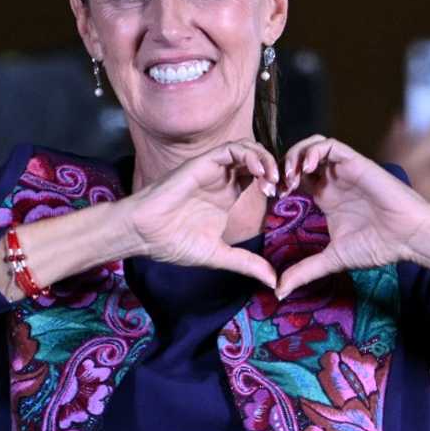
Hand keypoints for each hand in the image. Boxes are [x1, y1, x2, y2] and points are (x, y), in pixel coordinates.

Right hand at [123, 139, 278, 287]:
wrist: (145, 234)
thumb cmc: (173, 242)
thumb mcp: (219, 255)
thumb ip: (247, 263)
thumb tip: (273, 281)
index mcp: (228, 196)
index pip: (260, 178)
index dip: (276, 184)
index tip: (284, 200)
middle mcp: (223, 179)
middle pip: (258, 159)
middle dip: (276, 168)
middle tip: (283, 187)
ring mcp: (213, 169)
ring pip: (247, 148)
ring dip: (265, 159)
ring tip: (272, 179)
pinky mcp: (202, 162)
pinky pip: (231, 148)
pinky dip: (249, 155)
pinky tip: (258, 172)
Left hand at [275, 135, 429, 298]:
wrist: (408, 236)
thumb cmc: (378, 245)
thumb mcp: (333, 258)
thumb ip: (306, 271)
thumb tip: (280, 292)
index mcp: (326, 196)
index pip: (294, 178)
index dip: (278, 183)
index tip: (270, 198)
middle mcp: (333, 180)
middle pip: (298, 157)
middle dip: (282, 166)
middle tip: (275, 185)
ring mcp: (343, 169)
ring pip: (312, 146)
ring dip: (295, 156)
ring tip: (290, 177)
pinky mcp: (355, 162)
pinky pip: (329, 145)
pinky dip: (313, 151)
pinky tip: (307, 169)